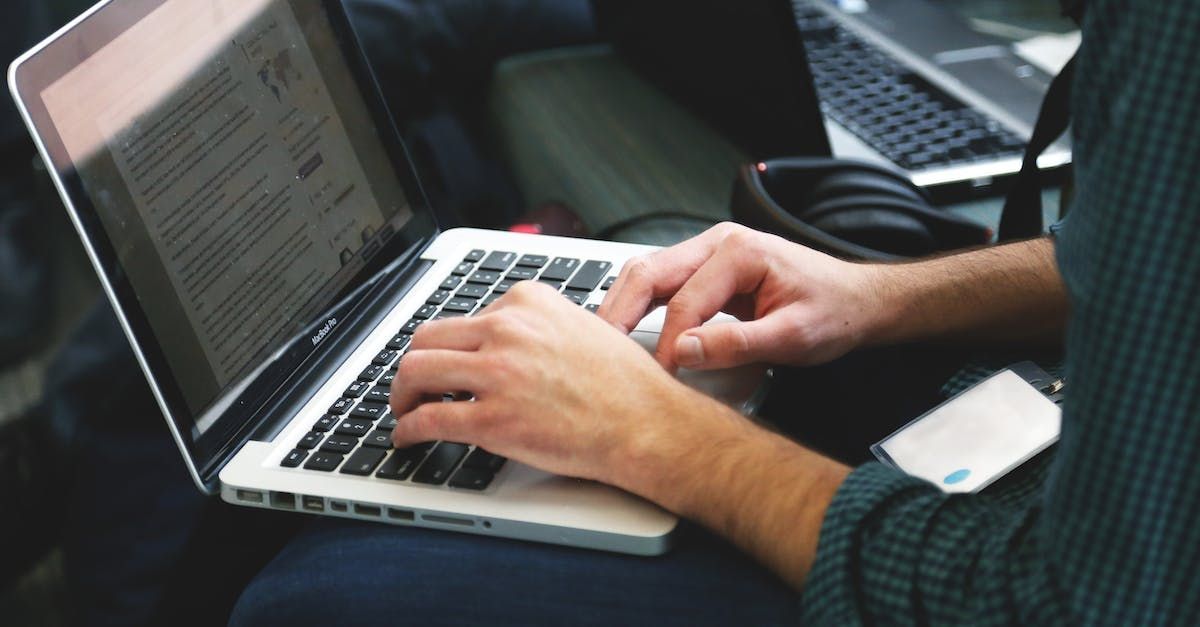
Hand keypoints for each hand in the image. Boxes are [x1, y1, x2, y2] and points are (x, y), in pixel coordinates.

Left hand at [387, 281, 742, 485]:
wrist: (647, 423)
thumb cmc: (626, 385)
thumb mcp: (580, 327)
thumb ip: (537, 327)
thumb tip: (505, 342)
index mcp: (528, 302)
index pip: (464, 316)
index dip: (450, 345)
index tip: (446, 360)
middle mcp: (508, 329)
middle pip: (428, 337)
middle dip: (413, 365)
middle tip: (412, 385)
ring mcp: (497, 373)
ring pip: (416, 372)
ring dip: (401, 394)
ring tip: (405, 409)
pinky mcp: (492, 419)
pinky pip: (429, 419)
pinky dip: (408, 429)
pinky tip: (408, 437)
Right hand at [598, 222, 881, 370]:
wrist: (857, 300)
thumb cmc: (833, 312)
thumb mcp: (793, 337)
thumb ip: (736, 344)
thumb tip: (683, 351)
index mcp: (739, 252)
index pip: (684, 301)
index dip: (667, 344)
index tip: (661, 378)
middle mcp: (718, 243)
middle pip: (649, 272)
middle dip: (618, 311)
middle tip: (597, 350)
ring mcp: (709, 253)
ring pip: (647, 273)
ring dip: (622, 305)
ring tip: (602, 341)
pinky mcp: (706, 269)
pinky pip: (661, 282)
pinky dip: (638, 304)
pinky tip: (624, 329)